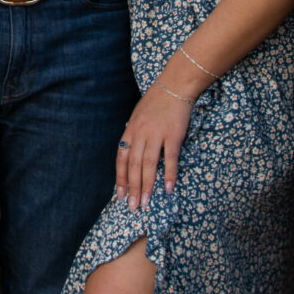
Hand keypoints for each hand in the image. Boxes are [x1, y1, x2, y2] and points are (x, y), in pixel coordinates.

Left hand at [114, 80, 193, 211]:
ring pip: (149, 164)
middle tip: (133, 207)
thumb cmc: (156, 102)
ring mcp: (157, 134)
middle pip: (133, 165)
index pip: (121, 158)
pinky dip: (169, 174)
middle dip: (133, 188)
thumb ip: (133, 135)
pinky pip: (170, 158)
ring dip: (147, 186)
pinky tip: (168, 188)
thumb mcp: (137, 116)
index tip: (120, 196)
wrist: (174, 86)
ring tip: (146, 203)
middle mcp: (141, 134)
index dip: (120, 178)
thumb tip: (129, 155)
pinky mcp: (173, 135)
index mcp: (130, 130)